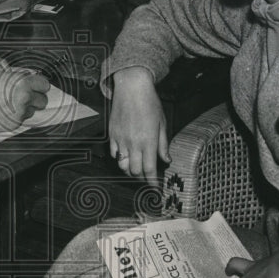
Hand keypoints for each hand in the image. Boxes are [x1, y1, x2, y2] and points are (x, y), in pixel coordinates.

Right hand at [0, 64, 50, 133]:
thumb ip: (16, 76)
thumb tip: (27, 76)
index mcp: (21, 82)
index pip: (44, 84)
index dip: (40, 85)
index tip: (38, 86)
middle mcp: (24, 97)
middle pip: (42, 100)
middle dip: (36, 98)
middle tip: (27, 96)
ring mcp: (20, 112)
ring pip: (32, 111)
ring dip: (25, 108)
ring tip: (10, 104)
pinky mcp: (14, 124)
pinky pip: (21, 120)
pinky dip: (15, 116)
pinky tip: (4, 111)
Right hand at [109, 67, 169, 186]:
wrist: (131, 87)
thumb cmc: (150, 102)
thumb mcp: (162, 123)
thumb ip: (163, 144)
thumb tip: (166, 160)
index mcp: (148, 141)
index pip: (150, 169)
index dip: (152, 183)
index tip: (155, 190)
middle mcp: (133, 143)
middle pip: (135, 171)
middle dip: (142, 179)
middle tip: (147, 180)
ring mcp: (121, 139)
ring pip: (122, 165)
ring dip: (130, 171)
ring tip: (136, 171)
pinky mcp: (112, 134)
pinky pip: (114, 154)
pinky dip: (120, 159)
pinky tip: (126, 157)